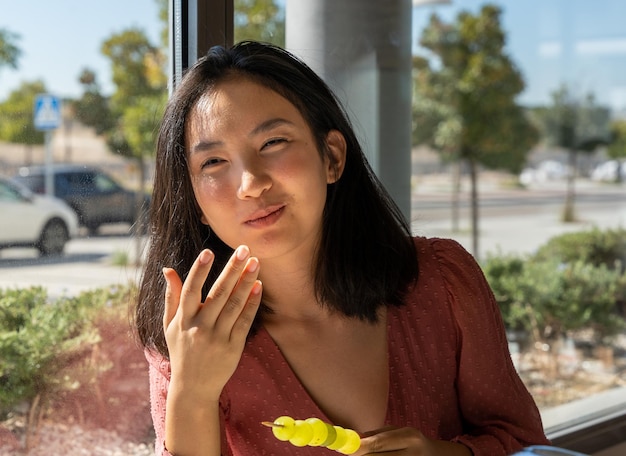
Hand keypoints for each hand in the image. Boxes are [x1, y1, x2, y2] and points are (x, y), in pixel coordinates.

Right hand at [162, 245, 261, 401]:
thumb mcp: (170, 325)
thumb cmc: (181, 350)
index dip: (199, 270)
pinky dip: (252, 303)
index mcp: (183, 320)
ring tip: (256, 263)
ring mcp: (217, 338)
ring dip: (246, 282)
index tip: (208, 252)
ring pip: (234, 305)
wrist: (193, 388)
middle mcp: (199, 328)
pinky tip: (259, 286)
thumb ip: (171, 296)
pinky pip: (244, 321)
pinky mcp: (233, 347)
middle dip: (232, 269)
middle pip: (218, 293)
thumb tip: (167, 269)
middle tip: (245, 249)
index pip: (191, 290)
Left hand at [356, 426, 471, 455]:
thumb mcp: (398, 431)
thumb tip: (354, 438)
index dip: (361, 447)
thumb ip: (377, 434)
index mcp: (409, 437)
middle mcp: (411, 454)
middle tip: (351, 452)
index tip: (345, 447)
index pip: (380, 443)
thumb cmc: (411, 442)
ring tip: (366, 454)